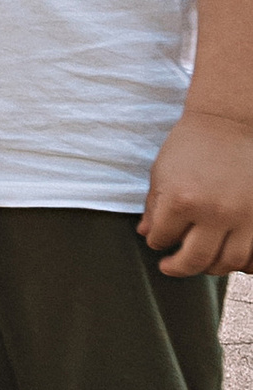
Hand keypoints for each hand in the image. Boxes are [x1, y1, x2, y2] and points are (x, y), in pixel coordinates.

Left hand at [139, 109, 252, 277]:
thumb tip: (146, 235)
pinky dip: (245, 263)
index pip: (161, 239)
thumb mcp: (162, 172)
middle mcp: (213, 212)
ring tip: (203, 261)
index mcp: (181, 200)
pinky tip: (233, 257)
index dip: (156, 240)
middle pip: (195, 260)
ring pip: (229, 262)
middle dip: (178, 266)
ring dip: (213, 268)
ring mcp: (243, 215)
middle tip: (171, 265)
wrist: (229, 121)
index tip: (158, 237)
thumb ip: (153, 207)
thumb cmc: (191, 145)